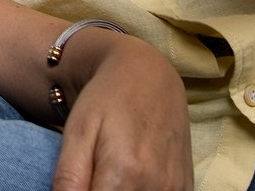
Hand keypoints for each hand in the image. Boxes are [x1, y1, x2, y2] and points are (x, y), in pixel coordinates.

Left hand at [53, 32, 193, 190]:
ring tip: (110, 172)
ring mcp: (174, 188)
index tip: (78, 182)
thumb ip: (69, 177)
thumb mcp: (78, 132)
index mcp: (125, 173)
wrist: (148, 75)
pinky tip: (131, 176)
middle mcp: (156, 185)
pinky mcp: (185, 187)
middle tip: (92, 173)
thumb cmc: (107, 99)